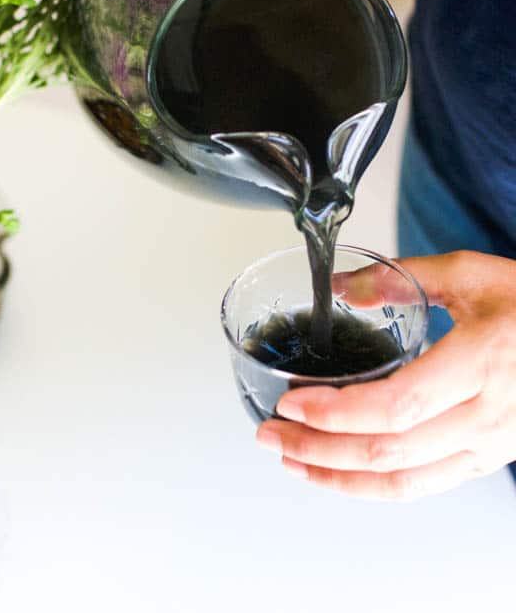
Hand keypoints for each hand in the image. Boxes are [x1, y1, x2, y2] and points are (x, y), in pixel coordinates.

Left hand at [256, 251, 515, 499]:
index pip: (395, 407)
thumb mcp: (471, 272)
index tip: (292, 405)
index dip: (336, 414)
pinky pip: (424, 485)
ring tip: (294, 463)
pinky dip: (375, 486)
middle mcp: (485, 415)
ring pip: (404, 482)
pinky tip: (344, 473)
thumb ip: (399, 275)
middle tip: (271, 437)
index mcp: (479, 363)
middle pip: (388, 452)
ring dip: (339, 478)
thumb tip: (340, 287)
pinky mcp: (487, 458)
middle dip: (319, 451)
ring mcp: (488, 445)